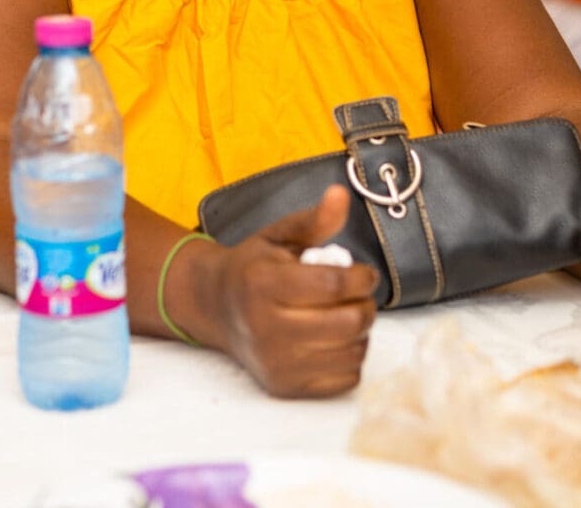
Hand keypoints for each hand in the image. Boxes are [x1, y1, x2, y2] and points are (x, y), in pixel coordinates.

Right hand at [208, 186, 378, 397]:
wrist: (215, 308)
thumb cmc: (253, 268)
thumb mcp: (279, 236)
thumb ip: (314, 220)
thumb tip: (341, 194)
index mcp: (264, 284)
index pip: (335, 284)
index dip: (362, 277)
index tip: (363, 273)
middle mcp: (266, 327)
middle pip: (349, 322)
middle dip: (366, 304)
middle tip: (357, 295)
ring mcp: (276, 362)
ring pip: (352, 352)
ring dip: (360, 331)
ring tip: (344, 314)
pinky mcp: (285, 386)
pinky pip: (345, 379)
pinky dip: (350, 357)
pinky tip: (334, 340)